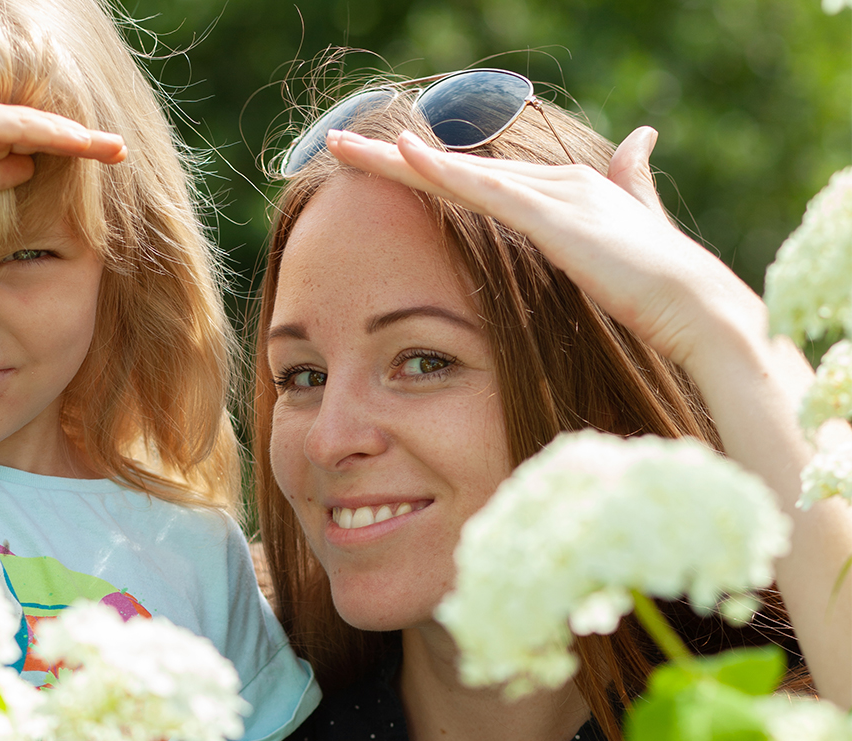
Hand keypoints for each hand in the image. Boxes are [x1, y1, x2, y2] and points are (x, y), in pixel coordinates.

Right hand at [0, 97, 126, 212]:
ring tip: (116, 149)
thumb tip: (30, 165)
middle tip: (123, 151)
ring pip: (44, 125)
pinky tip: (82, 142)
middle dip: (88, 141)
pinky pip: (24, 127)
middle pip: (49, 128)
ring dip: (82, 137)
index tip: (104, 162)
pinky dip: (54, 134)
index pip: (39, 140)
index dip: (73, 150)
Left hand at [325, 127, 764, 373]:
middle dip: (390, 159)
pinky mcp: (553, 217)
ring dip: (398, 159)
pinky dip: (446, 172)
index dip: (425, 171)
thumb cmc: (661, 290)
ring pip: (458, 171)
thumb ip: (628, 185)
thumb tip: (641, 139)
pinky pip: (486, 190)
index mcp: (560, 193)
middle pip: (455, 167)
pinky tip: (406, 159)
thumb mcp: (630, 233)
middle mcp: (552, 183)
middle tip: (335, 147)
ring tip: (343, 147)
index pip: (476, 179)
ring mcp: (552, 195)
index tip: (378, 166)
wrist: (697, 310)